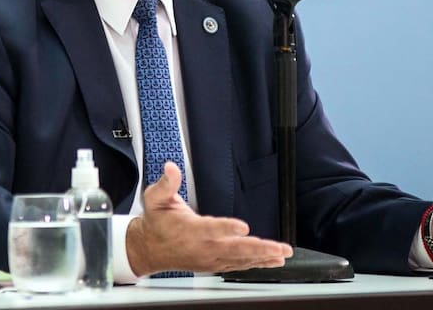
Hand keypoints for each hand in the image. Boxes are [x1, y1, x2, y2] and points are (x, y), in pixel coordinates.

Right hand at [125, 162, 292, 275]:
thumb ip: (166, 184)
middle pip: (234, 249)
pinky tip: (274, 260)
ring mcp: (211, 258)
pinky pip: (240, 265)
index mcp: (189, 229)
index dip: (226, 228)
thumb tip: (171, 168)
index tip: (243, 227)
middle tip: (279, 247)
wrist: (150, 249)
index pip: (210, 229)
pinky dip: (259, 264)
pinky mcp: (216, 264)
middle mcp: (203, 247)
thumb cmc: (157, 223)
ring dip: (263, 256)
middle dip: (258, 249)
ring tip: (282, 252)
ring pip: (241, 259)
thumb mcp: (154, 199)